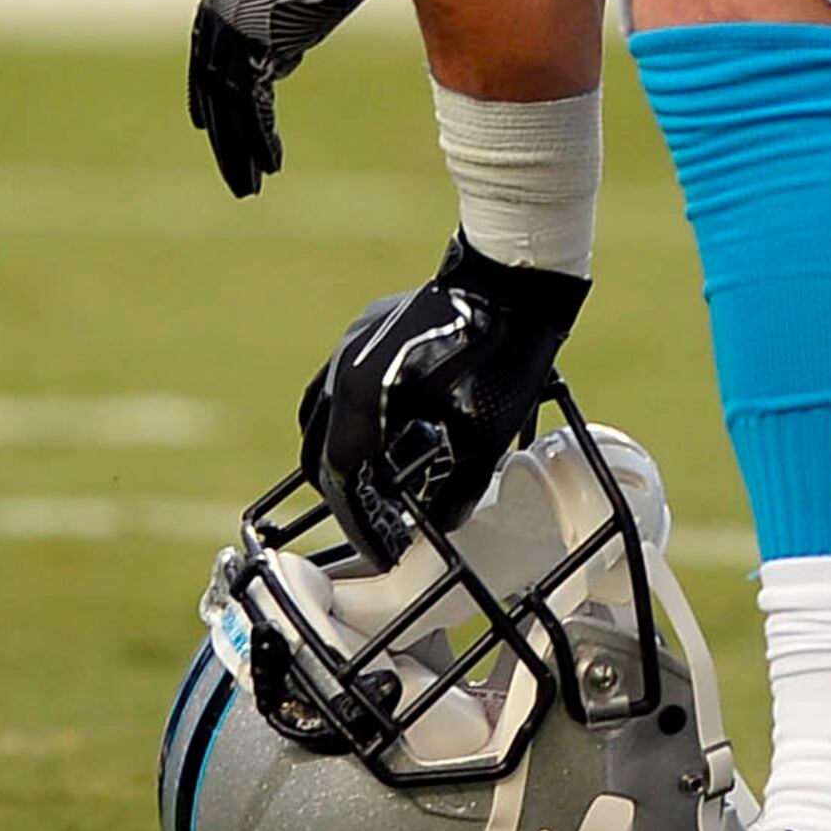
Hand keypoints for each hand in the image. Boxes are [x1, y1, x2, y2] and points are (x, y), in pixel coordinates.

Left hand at [188, 0, 404, 195]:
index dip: (218, 79)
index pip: (213, 39)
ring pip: (224, 99)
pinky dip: (258, 138)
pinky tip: (268, 167)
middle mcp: (219, 0)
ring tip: (246, 186)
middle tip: (230, 161)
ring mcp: (232, 20)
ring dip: (236, 146)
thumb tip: (286, 50)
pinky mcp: (255, 38)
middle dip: (222, 123)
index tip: (224, 111)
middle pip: (210, 75)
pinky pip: (249, 104)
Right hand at [298, 235, 589, 563]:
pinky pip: (342, 382)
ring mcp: (351, 341)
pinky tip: (392, 428)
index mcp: (361, 395)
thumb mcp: (482, 437)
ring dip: (344, 451)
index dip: (358, 521)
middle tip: (377, 521)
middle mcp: (343, 367)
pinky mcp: (367, 327)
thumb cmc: (499, 356)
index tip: (379, 549)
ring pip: (322, 413)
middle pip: (320, 448)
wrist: (510, 282)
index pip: (340, 476)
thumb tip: (442, 521)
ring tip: (381, 479)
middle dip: (345, 491)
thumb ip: (455, 488)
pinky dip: (354, 417)